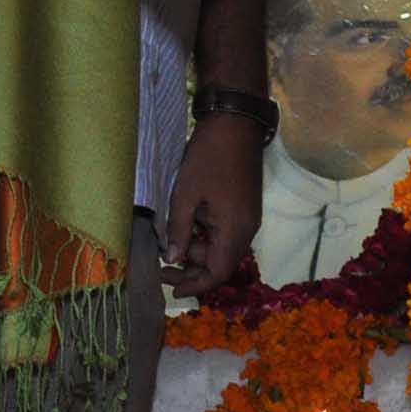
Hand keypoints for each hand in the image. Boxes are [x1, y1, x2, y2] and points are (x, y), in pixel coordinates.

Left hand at [156, 116, 264, 295]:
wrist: (235, 122)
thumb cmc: (208, 157)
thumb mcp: (186, 194)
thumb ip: (180, 229)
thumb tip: (173, 259)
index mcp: (235, 230)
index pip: (218, 272)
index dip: (195, 285)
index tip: (172, 289)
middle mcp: (247, 229)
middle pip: (221, 263)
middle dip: (192, 269)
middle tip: (162, 266)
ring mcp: (248, 217)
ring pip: (222, 247)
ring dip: (197, 250)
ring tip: (169, 243)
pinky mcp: (244, 206)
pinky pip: (225, 232)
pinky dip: (205, 236)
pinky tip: (186, 226)